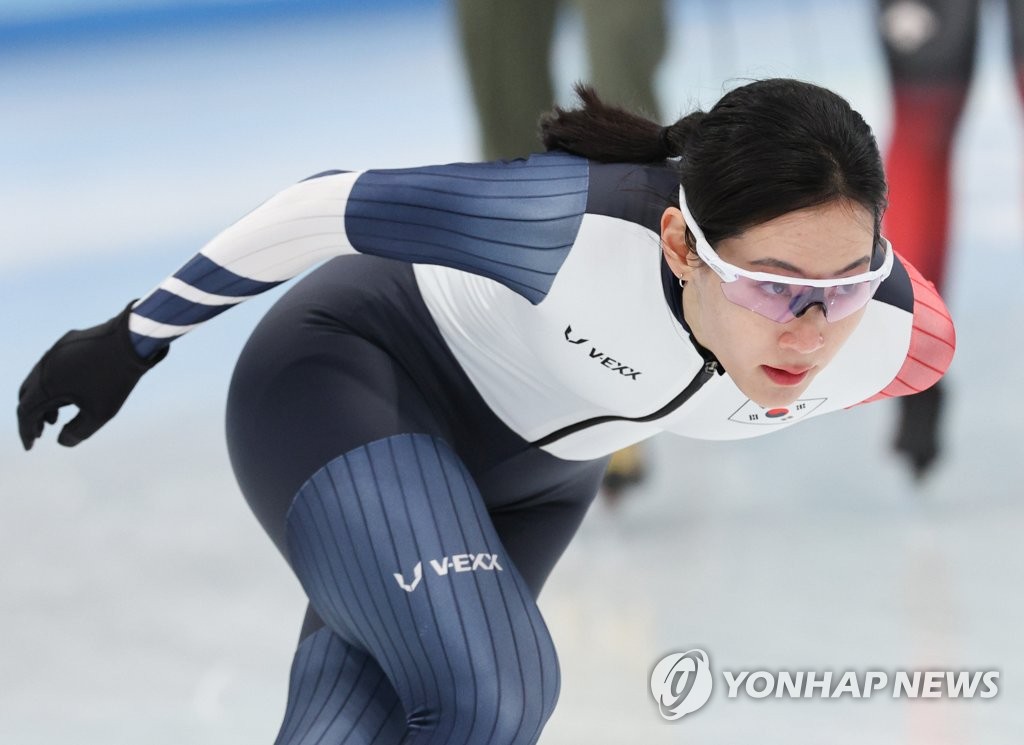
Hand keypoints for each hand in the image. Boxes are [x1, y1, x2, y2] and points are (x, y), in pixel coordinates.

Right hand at [17, 302, 166, 449]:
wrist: (130, 340)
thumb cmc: (115, 379)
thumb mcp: (99, 413)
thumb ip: (78, 431)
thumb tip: (63, 441)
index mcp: (46, 385)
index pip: (26, 412)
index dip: (26, 432)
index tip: (31, 447)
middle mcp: (44, 367)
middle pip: (27, 396)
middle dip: (32, 417)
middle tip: (40, 433)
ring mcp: (54, 352)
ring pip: (39, 380)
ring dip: (44, 401)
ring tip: (54, 418)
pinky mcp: (67, 343)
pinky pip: (52, 367)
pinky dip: (54, 384)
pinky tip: (70, 393)